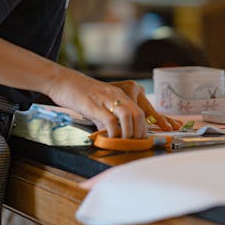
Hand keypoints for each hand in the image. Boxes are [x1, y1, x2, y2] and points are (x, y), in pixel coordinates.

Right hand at [44, 69, 177, 138]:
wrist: (61, 80)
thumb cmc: (78, 93)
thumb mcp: (99, 104)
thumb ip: (108, 117)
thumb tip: (114, 134)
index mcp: (120, 94)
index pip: (143, 109)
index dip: (156, 122)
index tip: (163, 133)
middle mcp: (117, 95)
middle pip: (140, 114)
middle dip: (142, 132)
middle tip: (137, 144)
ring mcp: (106, 99)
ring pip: (129, 116)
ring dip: (130, 133)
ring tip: (125, 143)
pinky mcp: (94, 105)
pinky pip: (110, 121)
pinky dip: (114, 133)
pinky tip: (111, 139)